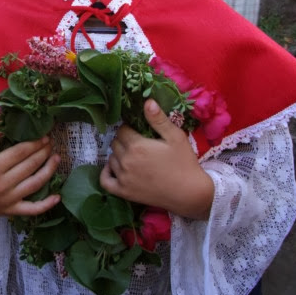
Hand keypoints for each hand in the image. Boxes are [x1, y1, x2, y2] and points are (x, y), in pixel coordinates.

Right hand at [0, 123, 60, 216]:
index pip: (20, 152)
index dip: (34, 142)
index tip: (43, 134)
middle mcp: (2, 185)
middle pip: (30, 165)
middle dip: (43, 151)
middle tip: (50, 142)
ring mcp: (8, 200)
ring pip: (35, 184)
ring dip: (49, 170)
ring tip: (56, 158)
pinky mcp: (10, 210)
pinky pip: (32, 210)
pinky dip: (46, 205)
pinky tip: (57, 197)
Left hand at [100, 99, 213, 219]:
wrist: (190, 193)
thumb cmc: (184, 162)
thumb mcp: (175, 137)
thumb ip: (159, 119)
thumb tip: (147, 101)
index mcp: (137, 146)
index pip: (122, 130)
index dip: (130, 128)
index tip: (139, 131)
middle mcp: (126, 161)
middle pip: (115, 143)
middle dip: (124, 140)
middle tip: (138, 143)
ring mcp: (124, 178)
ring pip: (111, 158)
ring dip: (118, 154)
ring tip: (132, 155)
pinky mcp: (124, 192)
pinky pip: (105, 180)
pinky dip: (106, 172)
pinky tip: (115, 168)